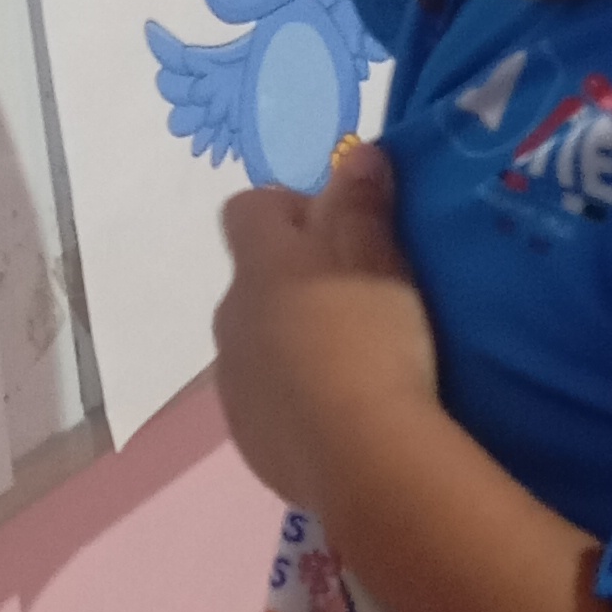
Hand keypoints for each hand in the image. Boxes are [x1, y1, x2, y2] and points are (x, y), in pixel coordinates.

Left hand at [210, 141, 437, 519]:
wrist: (361, 456)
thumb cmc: (372, 341)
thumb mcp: (380, 261)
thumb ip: (362, 204)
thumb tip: (356, 154)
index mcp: (259, 266)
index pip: (245, 210)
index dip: (286, 209)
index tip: (336, 227)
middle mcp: (230, 318)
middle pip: (254, 281)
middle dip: (295, 283)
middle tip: (359, 302)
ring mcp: (233, 381)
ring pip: (257, 343)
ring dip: (293, 344)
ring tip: (354, 365)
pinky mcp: (248, 436)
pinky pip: (266, 402)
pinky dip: (294, 400)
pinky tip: (340, 415)